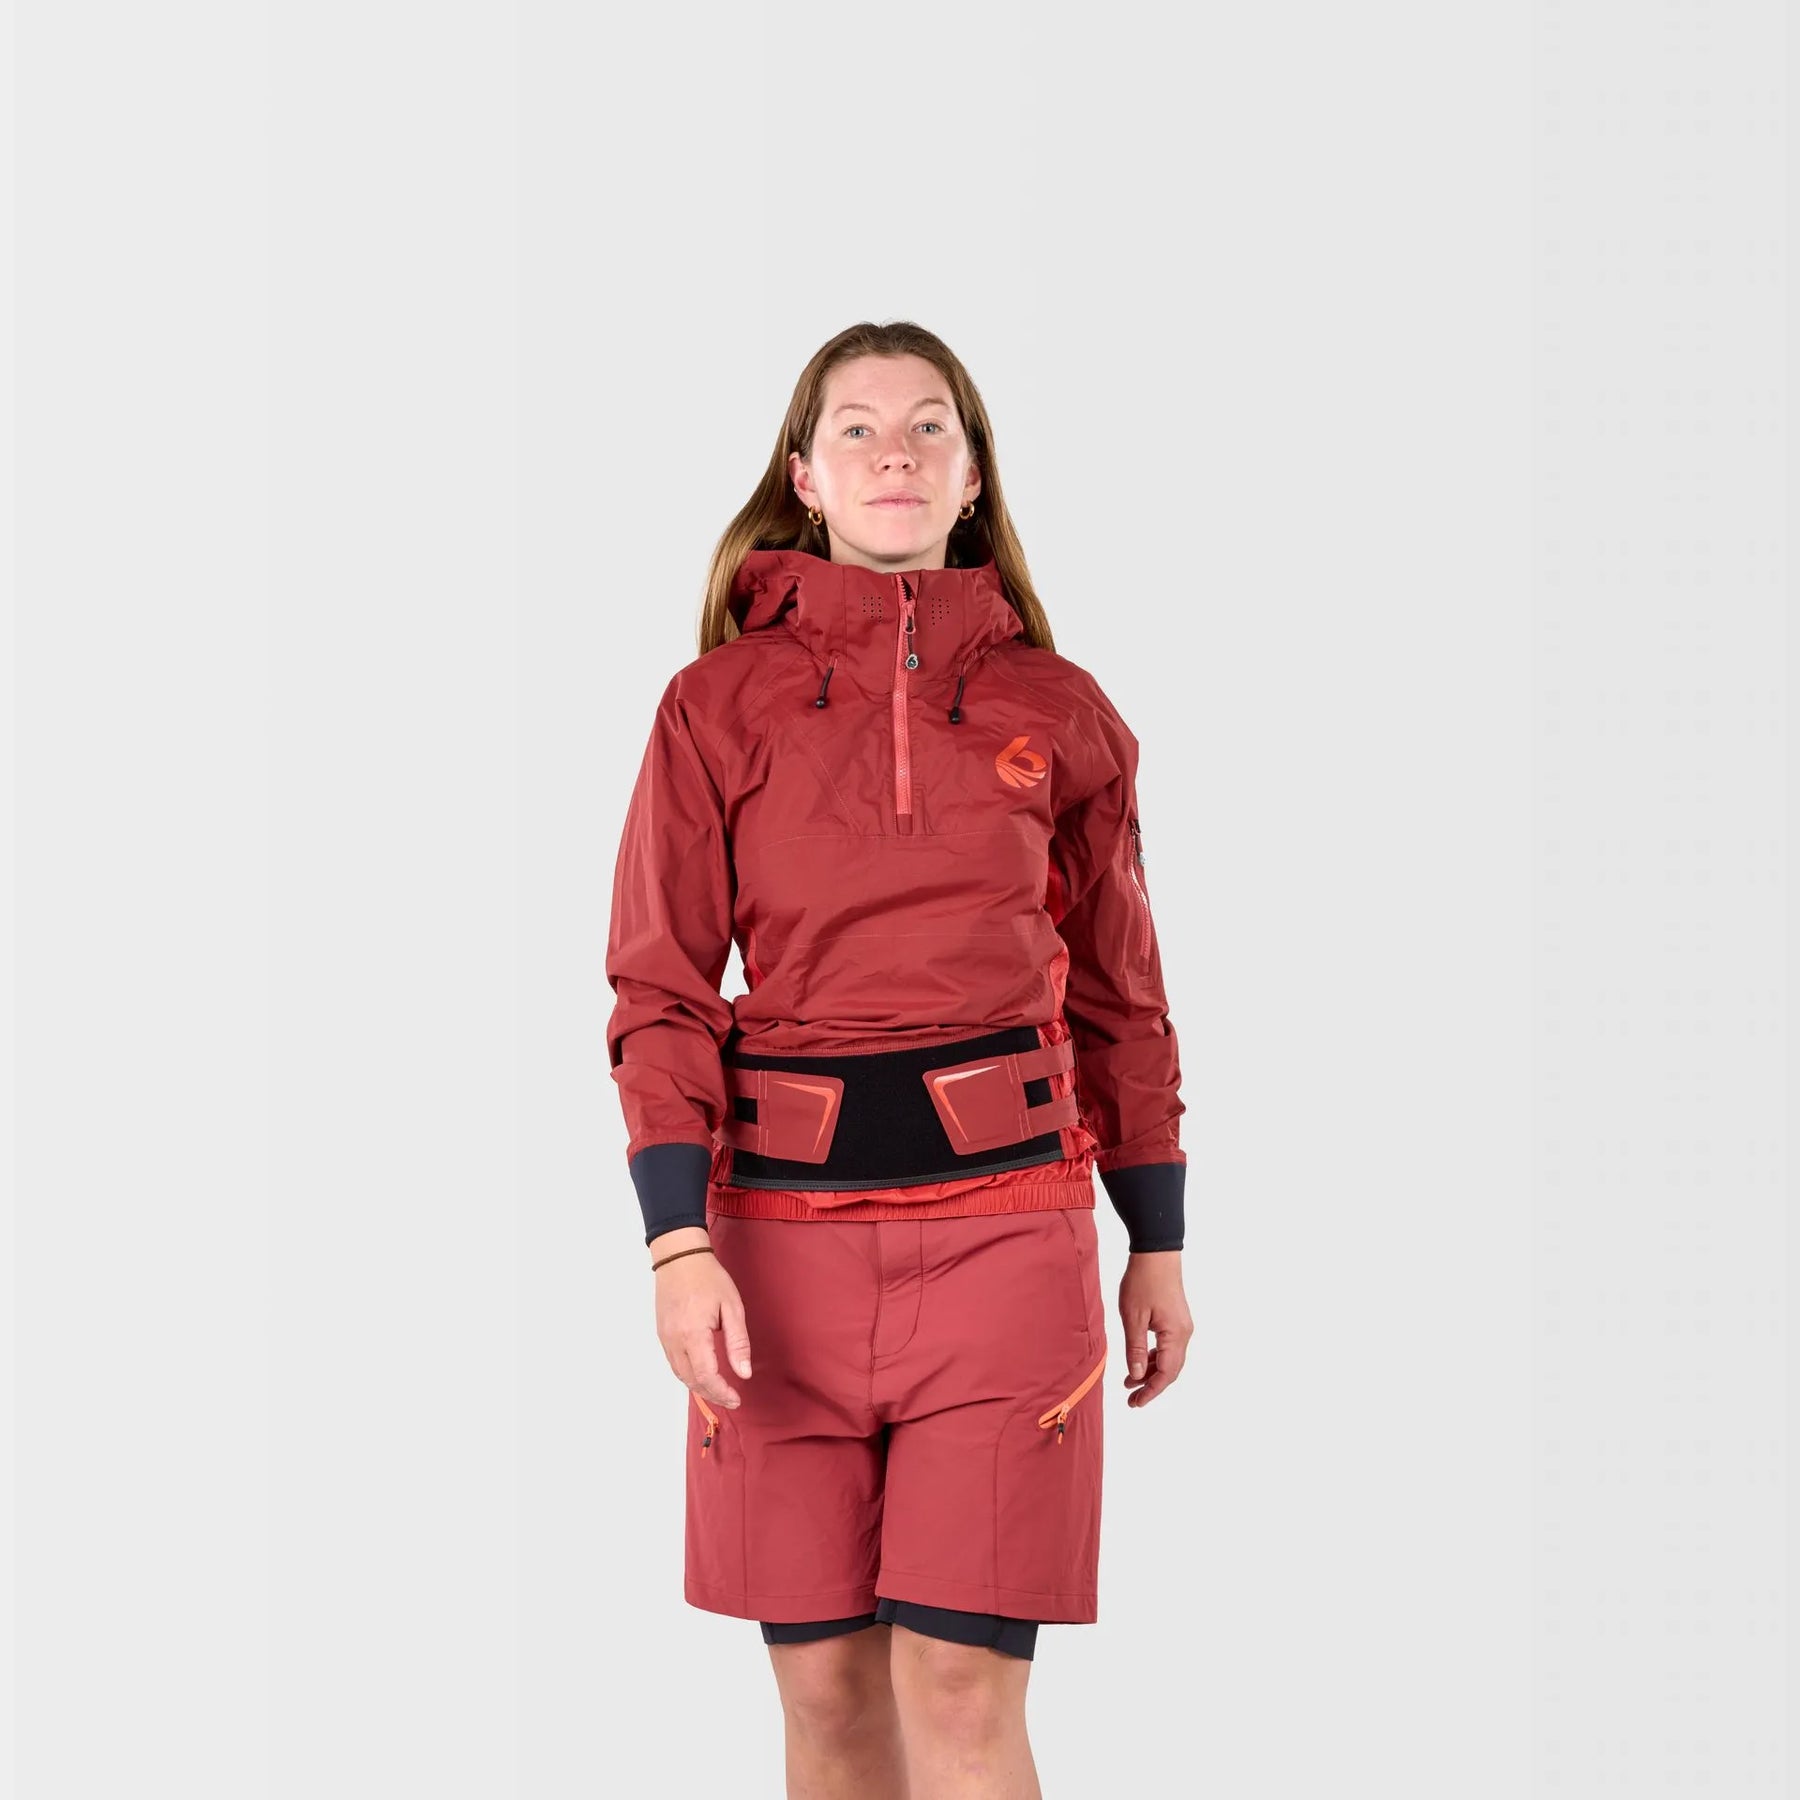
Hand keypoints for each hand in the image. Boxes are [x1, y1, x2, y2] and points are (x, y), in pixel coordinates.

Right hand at [650, 1227, 752, 1409]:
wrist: (680, 1257)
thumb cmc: (709, 1278)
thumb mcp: (732, 1307)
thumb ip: (738, 1342)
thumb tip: (744, 1373)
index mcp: (694, 1335)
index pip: (706, 1376)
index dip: (722, 1392)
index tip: (737, 1398)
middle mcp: (675, 1341)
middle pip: (691, 1380)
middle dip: (712, 1394)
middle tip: (731, 1399)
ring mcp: (665, 1338)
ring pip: (680, 1374)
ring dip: (699, 1387)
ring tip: (718, 1391)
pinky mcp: (662, 1333)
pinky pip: (673, 1363)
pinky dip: (687, 1375)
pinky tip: (700, 1374)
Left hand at [1119, 1251, 1192, 1406]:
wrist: (1156, 1252)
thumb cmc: (1143, 1281)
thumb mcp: (1133, 1317)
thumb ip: (1135, 1348)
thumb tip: (1136, 1376)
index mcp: (1176, 1335)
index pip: (1166, 1374)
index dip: (1151, 1391)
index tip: (1135, 1404)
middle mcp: (1184, 1334)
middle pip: (1171, 1370)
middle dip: (1151, 1386)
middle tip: (1131, 1400)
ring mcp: (1182, 1326)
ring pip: (1169, 1359)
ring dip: (1151, 1372)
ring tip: (1129, 1382)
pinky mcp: (1177, 1319)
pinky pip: (1168, 1346)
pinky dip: (1154, 1357)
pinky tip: (1139, 1361)